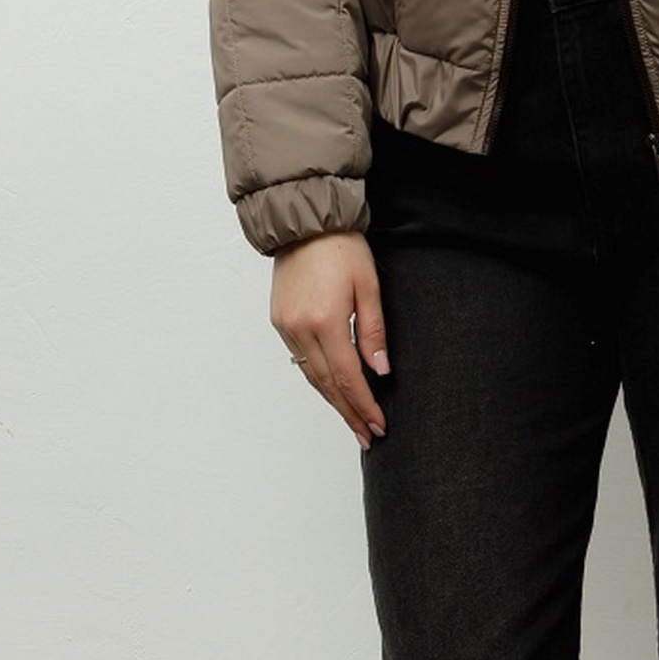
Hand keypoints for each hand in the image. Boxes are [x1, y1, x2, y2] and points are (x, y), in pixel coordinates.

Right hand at [270, 231, 390, 449]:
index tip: (378, 426)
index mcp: (325, 321)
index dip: (364, 405)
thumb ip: (374, 332)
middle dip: (349, 413)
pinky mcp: (279, 321)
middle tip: (367, 436)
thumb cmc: (342, 248)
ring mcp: (286, 327)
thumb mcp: (369, 287)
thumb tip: (379, 372)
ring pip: (311, 376)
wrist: (304, 222)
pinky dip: (318, 379)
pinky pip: (300, 360)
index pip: (348, 377)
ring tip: (352, 421)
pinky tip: (332, 390)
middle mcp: (300, 329)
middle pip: (328, 385)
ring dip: (333, 401)